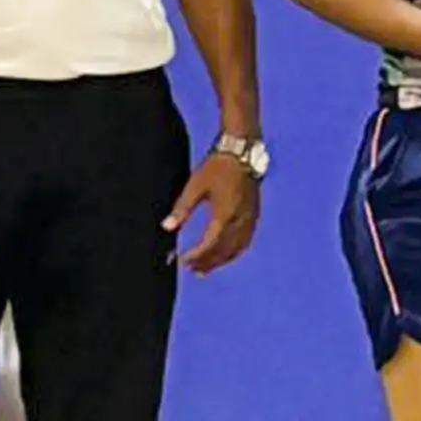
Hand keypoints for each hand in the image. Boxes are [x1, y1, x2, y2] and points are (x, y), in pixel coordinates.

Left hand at [164, 152, 260, 275]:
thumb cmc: (217, 166)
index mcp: (224, 213)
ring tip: (205, 268)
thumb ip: (182, 208)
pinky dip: (235, 251)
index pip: (210, 244)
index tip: (182, 261)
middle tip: (191, 270)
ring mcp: (250, 217)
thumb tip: (166, 227)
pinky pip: (246, 240)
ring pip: (237, 248)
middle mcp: (240, 219)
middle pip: (224, 250)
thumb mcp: (195, 185)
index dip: (196, 256)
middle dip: (207, 262)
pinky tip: (226, 254)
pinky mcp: (254, 214)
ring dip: (221, 260)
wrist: (242, 151)